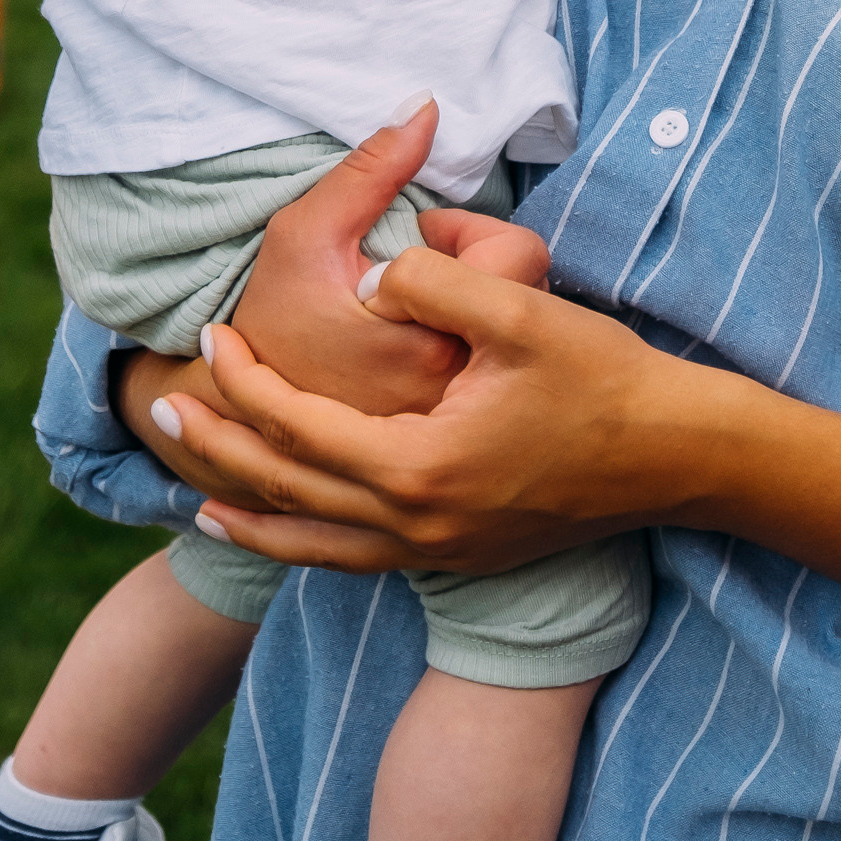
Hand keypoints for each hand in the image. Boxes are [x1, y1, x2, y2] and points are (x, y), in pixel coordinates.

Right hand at [118, 105, 549, 515]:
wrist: (243, 413)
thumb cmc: (271, 316)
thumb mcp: (304, 230)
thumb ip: (371, 168)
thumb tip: (428, 107)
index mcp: (433, 341)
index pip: (520, 256)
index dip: (474, 232)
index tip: (427, 234)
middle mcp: (462, 392)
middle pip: (528, 297)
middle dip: (481, 269)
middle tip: (427, 267)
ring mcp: (462, 422)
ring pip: (518, 341)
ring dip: (482, 310)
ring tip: (426, 305)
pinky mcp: (455, 440)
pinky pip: (500, 377)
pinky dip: (476, 351)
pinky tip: (430, 340)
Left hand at [162, 252, 663, 575]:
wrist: (676, 455)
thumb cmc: (602, 377)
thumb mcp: (516, 310)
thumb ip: (428, 285)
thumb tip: (366, 281)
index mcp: (418, 467)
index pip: (298, 427)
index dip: (244, 382)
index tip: (211, 336)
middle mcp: (415, 526)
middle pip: (287, 492)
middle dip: (220, 449)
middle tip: (165, 413)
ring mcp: (436, 551)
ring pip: (313, 544)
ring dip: (250, 515)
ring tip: (197, 495)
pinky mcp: (457, 555)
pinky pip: (352, 559)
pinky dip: (302, 546)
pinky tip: (287, 527)